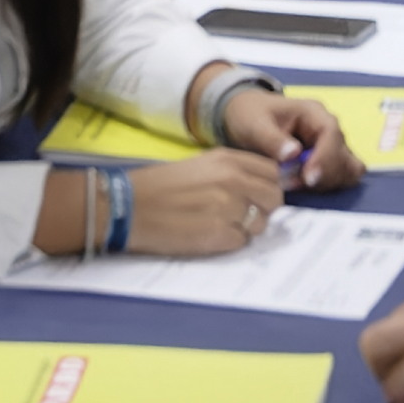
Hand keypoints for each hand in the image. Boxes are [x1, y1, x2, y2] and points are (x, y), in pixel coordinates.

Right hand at [129, 149, 287, 253]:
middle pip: (274, 199)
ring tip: (218, 224)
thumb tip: (261, 186)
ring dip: (245, 228)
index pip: (273, 173)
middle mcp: (233, 181)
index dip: (267, 186)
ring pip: (260, 224)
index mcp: (228, 160)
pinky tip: (207, 234)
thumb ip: (234, 171)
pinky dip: (229, 242)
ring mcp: (227, 208)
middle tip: (241, 214)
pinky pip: (241, 242)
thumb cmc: (161, 185)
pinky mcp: (218, 235)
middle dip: (262, 209)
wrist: (129, 206)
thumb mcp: (202, 164)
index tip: (257, 195)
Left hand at [223, 86, 363, 191]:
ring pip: (348, 169)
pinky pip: (341, 178)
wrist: (247, 117)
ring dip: (328, 183)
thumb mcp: (255, 125)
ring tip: (298, 186)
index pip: (331, 133)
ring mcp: (330, 146)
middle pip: (345, 155)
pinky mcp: (327, 162)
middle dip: (324, 175)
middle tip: (294, 184)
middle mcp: (328, 129)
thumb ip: (273, 140)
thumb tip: (293, 155)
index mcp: (313, 113)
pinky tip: (304, 189)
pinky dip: (328, 187)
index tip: (308, 178)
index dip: (324, 158)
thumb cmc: (251, 116)